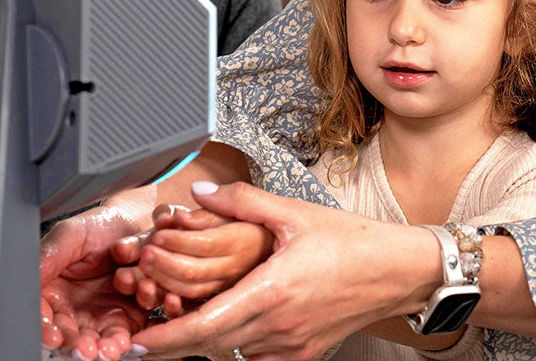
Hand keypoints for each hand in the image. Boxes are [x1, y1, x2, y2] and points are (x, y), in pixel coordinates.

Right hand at [40, 198, 156, 359]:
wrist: (133, 222)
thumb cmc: (96, 226)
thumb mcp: (67, 236)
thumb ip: (47, 258)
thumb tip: (26, 278)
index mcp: (52, 294)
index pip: (45, 319)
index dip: (47, 331)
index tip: (54, 338)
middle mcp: (75, 311)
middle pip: (73, 338)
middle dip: (80, 347)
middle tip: (88, 351)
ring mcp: (103, 315)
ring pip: (102, 340)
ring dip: (107, 347)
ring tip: (113, 348)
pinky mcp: (130, 316)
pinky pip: (131, 331)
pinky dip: (132, 336)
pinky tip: (131, 337)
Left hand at [128, 181, 441, 359]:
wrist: (398, 271)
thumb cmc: (353, 242)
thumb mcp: (293, 212)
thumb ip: (241, 200)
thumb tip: (201, 192)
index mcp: (272, 291)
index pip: (204, 326)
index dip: (165, 340)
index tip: (137, 342)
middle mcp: (279, 326)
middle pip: (210, 346)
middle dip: (174, 344)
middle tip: (144, 339)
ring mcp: (292, 345)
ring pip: (232, 352)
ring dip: (206, 342)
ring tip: (184, 324)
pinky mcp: (304, 354)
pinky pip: (258, 357)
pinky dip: (237, 345)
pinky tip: (233, 324)